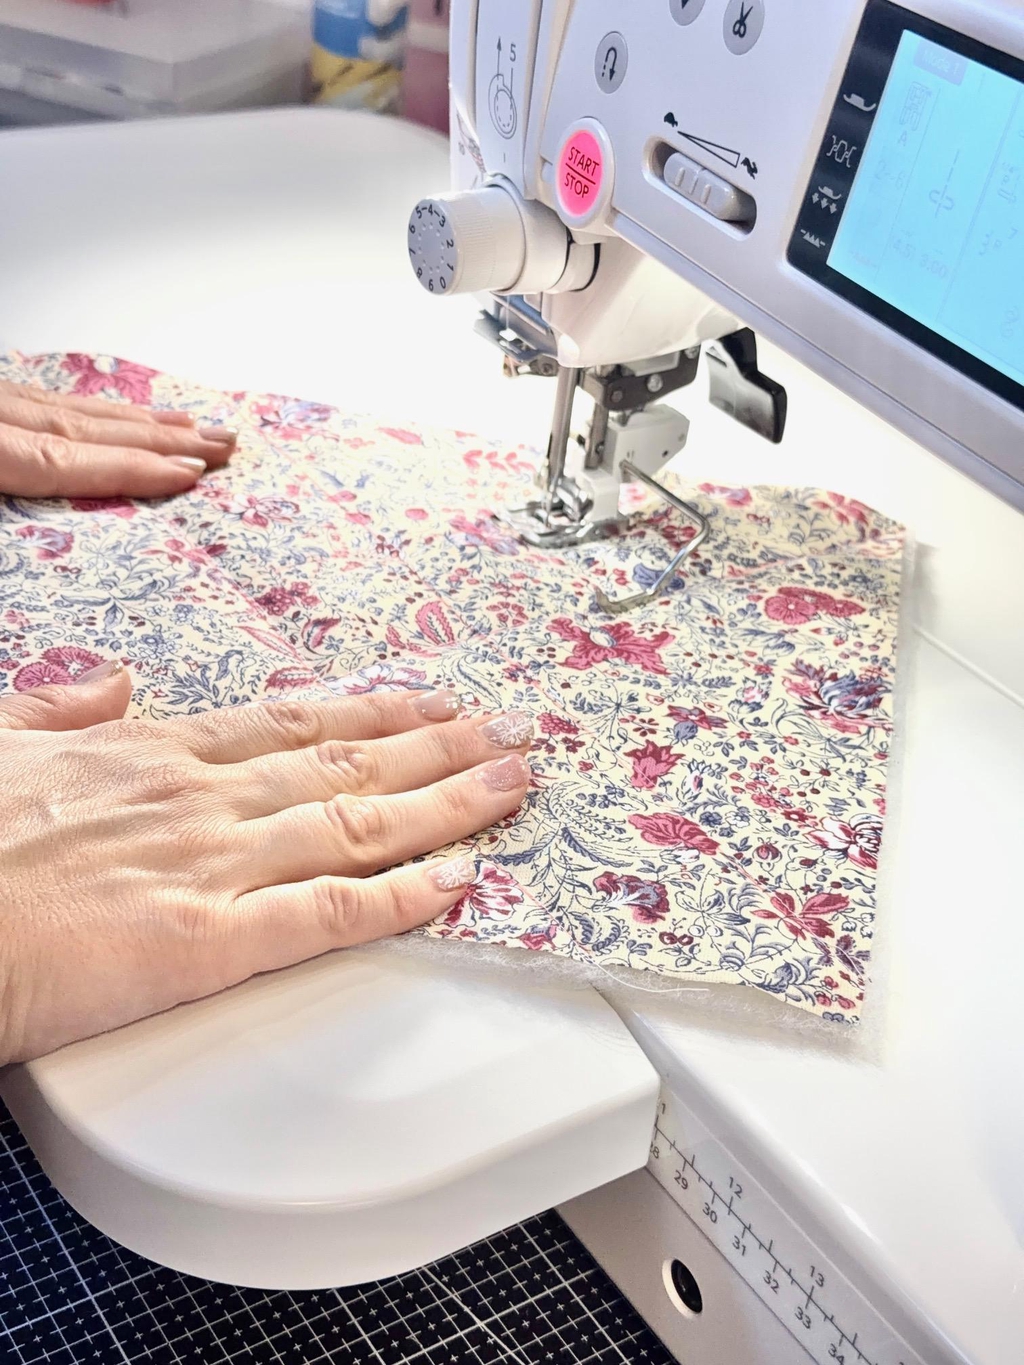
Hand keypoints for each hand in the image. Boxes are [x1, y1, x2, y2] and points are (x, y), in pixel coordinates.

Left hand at [0, 379, 236, 497]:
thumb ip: (26, 476)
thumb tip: (68, 512)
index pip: (63, 459)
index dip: (131, 468)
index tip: (190, 472)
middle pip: (85, 427)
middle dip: (160, 438)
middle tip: (222, 445)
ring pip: (73, 408)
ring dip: (138, 421)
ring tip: (193, 426)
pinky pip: (47, 398)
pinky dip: (94, 408)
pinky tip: (122, 413)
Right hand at [0, 665, 532, 1062]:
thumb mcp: (0, 744)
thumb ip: (62, 707)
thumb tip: (107, 681)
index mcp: (156, 753)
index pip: (292, 722)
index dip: (373, 712)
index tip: (427, 698)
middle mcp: (203, 798)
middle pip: (348, 764)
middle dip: (438, 746)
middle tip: (506, 731)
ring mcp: (214, 863)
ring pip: (360, 823)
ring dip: (448, 801)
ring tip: (512, 780)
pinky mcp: (208, 941)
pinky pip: (330, 912)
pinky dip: (403, 896)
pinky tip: (459, 881)